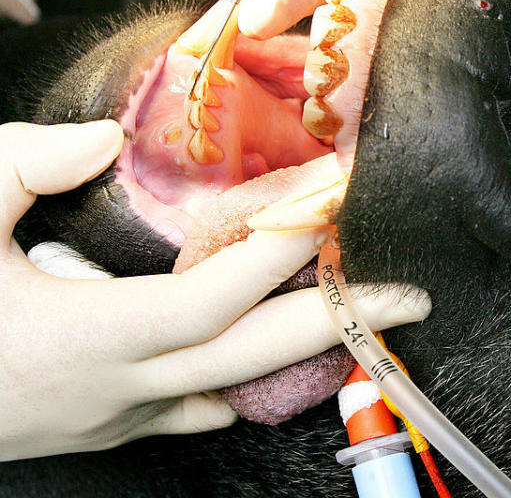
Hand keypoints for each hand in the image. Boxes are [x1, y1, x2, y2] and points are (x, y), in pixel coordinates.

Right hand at [0, 121, 429, 460]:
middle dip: (344, 325)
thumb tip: (99, 140)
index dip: (283, 247)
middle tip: (410, 298)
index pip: (219, 293)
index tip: (331, 202)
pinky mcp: (103, 431)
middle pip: (259, 359)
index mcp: (90, 335)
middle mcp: (120, 388)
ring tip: (356, 326)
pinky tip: (256, 365)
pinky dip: (237, 386)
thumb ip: (22, 165)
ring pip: (235, 394)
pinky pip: (192, 414)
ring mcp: (116, 419)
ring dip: (300, 358)